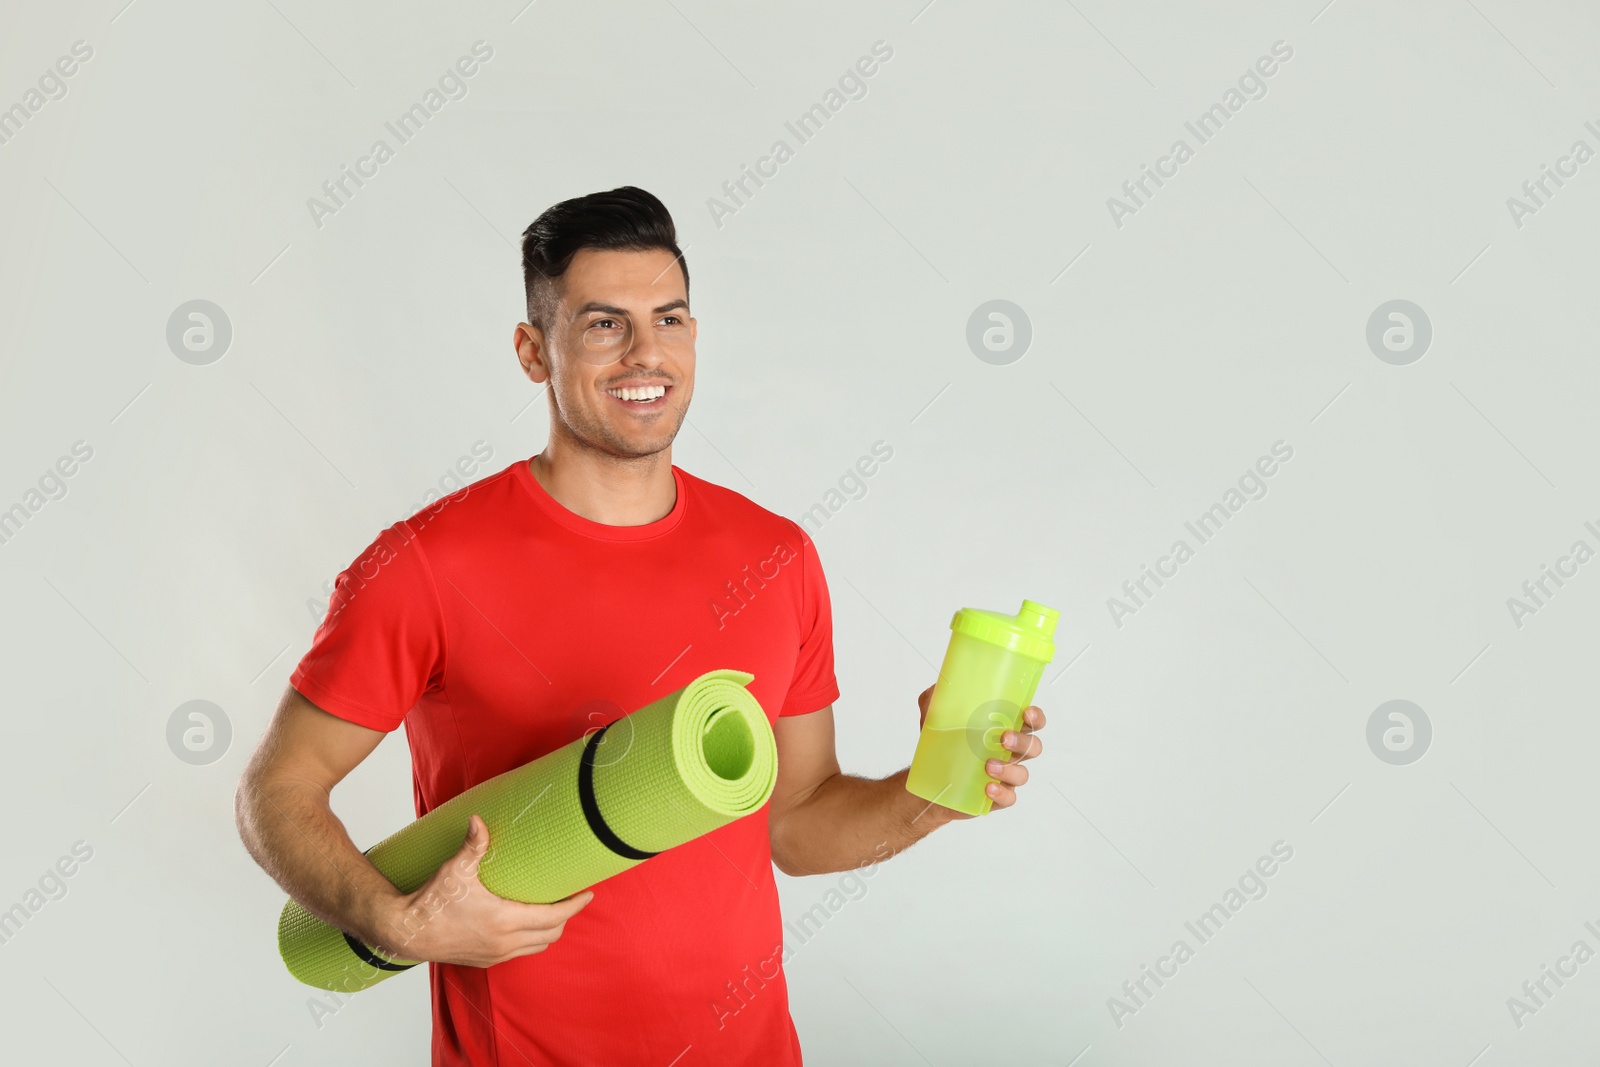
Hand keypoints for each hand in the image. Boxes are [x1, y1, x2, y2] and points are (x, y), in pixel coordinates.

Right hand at [359, 813, 594, 966]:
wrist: (407, 932)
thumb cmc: (432, 901)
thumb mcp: (455, 870)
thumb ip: (473, 845)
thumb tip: (479, 819)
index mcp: (504, 920)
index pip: (554, 916)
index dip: (575, 905)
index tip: (588, 893)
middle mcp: (504, 942)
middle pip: (552, 933)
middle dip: (566, 916)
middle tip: (571, 897)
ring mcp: (495, 954)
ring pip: (537, 946)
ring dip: (549, 930)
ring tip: (552, 910)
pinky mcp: (485, 960)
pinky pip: (520, 952)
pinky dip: (531, 940)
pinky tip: (525, 924)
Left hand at [916, 684, 1046, 821]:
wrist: (928, 778)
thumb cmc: (941, 743)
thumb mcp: (934, 716)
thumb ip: (937, 697)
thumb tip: (941, 682)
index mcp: (1004, 729)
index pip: (1032, 722)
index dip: (1036, 717)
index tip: (1026, 712)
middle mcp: (1010, 753)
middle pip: (1033, 747)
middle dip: (1023, 742)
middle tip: (1003, 738)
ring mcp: (1005, 776)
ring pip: (1022, 774)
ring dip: (1009, 769)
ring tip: (987, 765)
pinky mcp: (995, 797)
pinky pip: (1009, 798)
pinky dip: (1002, 793)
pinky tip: (988, 787)